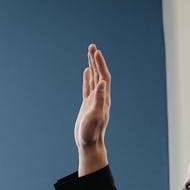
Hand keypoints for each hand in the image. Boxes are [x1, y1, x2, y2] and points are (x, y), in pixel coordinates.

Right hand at [75, 43, 110, 175]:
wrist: (89, 144)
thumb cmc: (91, 133)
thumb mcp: (94, 115)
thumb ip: (98, 99)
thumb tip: (101, 83)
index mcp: (103, 98)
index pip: (103, 77)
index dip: (100, 64)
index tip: (95, 52)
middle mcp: (101, 97)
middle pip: (100, 74)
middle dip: (96, 60)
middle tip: (92, 46)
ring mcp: (94, 100)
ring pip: (94, 79)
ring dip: (92, 66)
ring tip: (89, 53)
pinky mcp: (88, 105)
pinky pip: (88, 87)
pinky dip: (88, 78)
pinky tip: (86, 71)